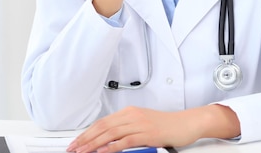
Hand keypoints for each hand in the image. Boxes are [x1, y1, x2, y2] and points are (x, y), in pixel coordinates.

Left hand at [66, 106, 200, 152]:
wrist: (186, 123)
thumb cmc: (167, 125)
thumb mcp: (144, 123)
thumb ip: (127, 129)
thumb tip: (110, 140)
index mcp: (129, 112)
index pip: (102, 122)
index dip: (87, 132)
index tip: (77, 142)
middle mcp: (132, 115)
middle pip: (103, 127)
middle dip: (85, 138)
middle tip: (74, 148)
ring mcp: (139, 124)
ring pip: (110, 133)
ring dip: (94, 143)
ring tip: (83, 151)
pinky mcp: (147, 134)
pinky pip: (125, 140)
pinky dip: (111, 146)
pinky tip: (102, 151)